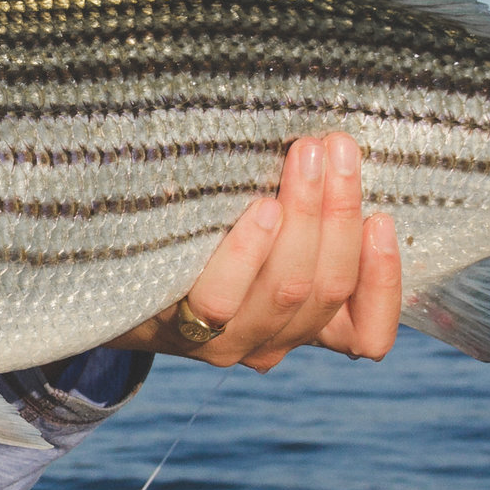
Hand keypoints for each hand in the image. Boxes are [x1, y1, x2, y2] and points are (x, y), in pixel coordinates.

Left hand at [110, 133, 399, 370]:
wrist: (105, 282)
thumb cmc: (199, 239)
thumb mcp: (260, 234)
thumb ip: (301, 217)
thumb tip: (336, 150)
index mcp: (304, 327)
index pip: (368, 335)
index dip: (384, 282)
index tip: (382, 218)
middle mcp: (271, 342)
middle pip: (326, 288)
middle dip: (339, 212)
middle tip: (337, 147)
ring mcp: (225, 341)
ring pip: (287, 288)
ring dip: (305, 215)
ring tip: (304, 156)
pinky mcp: (176, 328)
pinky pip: (222, 297)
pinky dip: (249, 250)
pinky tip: (260, 208)